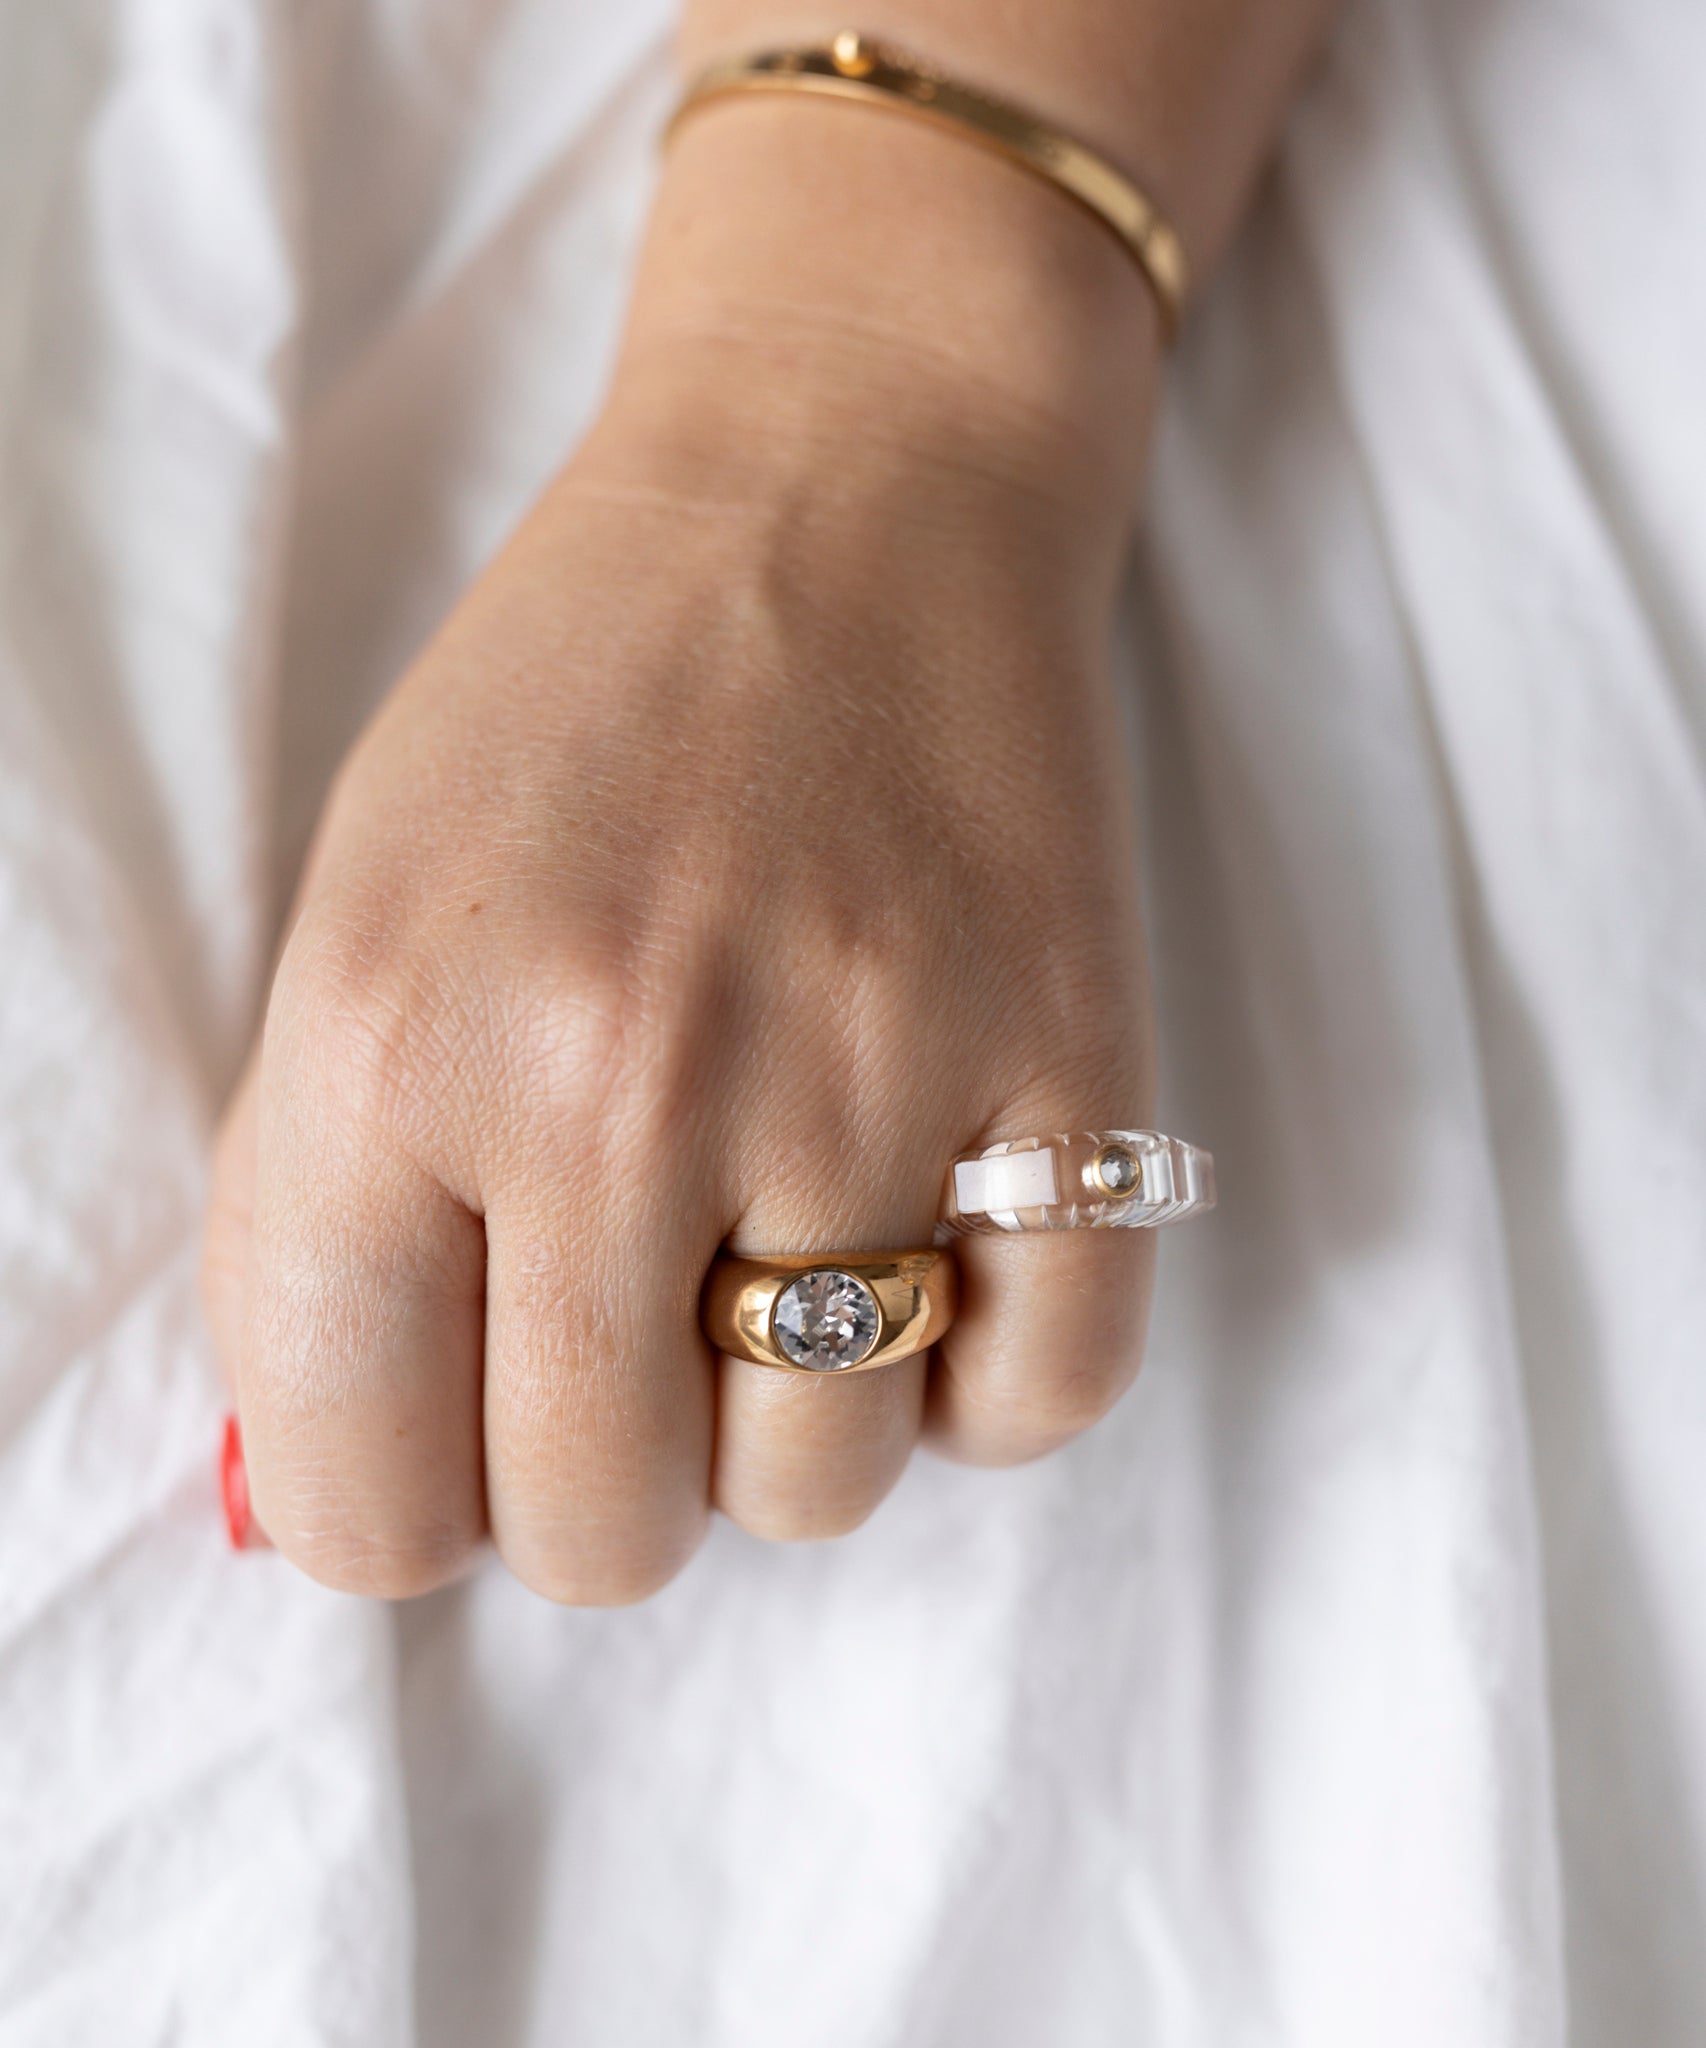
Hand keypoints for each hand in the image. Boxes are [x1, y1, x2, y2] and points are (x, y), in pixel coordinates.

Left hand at [201, 106, 1161, 1601]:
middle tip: (626, 1345)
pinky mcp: (1070, 1055)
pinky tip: (934, 1255)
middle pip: (607, 1528)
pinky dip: (984, 1383)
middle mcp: (623, 1078)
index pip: (364, 1488)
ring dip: (789, 1424)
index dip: (402, 1509)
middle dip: (600, 1481)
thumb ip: (326, 1213)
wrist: (845, 484)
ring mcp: (869, 1068)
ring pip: (822, 1488)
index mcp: (397, 1044)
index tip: (454, 1450)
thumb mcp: (362, 922)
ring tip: (786, 1257)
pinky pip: (1042, 1395)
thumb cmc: (576, 711)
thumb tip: (362, 1499)